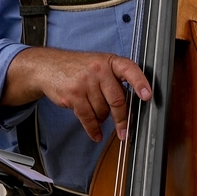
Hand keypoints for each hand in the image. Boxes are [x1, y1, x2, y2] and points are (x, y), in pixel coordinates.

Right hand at [2, 48, 151, 142]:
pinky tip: (96, 134)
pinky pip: (88, 118)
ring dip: (102, 119)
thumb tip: (130, 105)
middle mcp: (99, 69)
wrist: (48, 67)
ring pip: (102, 111)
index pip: (130, 70)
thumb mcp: (99, 65)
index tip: (148, 96)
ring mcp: (85, 82)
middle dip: (122, 119)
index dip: (140, 83)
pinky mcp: (73, 95)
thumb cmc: (78, 68)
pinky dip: (93, 129)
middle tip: (125, 131)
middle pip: (117, 100)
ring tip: (97, 115)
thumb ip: (114, 80)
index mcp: (110, 61)